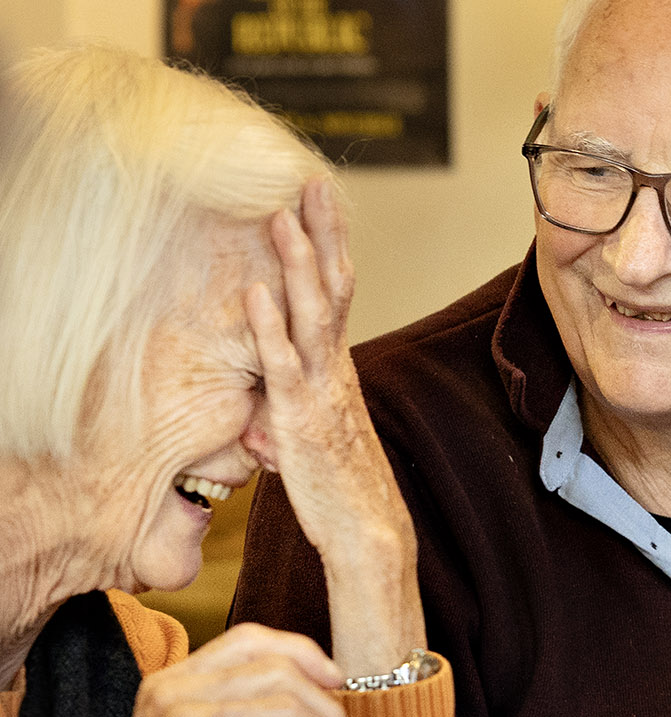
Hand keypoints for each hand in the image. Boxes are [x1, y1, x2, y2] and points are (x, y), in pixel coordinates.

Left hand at [243, 177, 425, 676]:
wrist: (367, 532)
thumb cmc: (338, 492)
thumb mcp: (308, 442)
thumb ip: (286, 418)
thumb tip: (263, 419)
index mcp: (338, 371)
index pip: (336, 296)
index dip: (329, 248)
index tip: (320, 204)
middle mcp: (336, 371)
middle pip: (332, 288)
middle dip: (322, 234)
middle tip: (313, 183)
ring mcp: (322, 391)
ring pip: (312, 315)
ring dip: (296, 264)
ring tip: (281, 217)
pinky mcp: (303, 419)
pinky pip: (285, 365)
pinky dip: (269, 327)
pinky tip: (256, 293)